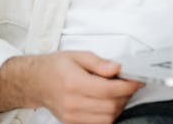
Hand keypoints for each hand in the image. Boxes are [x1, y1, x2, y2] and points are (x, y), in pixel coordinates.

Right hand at [0, 51, 142, 123]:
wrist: (35, 82)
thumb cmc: (55, 67)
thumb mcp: (77, 55)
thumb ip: (99, 63)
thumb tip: (117, 68)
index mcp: (74, 83)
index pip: (108, 90)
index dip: (127, 86)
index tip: (137, 80)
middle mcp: (72, 103)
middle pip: (110, 107)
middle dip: (125, 96)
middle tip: (128, 84)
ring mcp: (72, 116)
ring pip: (106, 119)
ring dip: (118, 107)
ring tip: (117, 93)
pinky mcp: (72, 123)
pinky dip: (108, 115)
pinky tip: (107, 103)